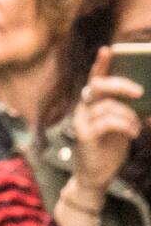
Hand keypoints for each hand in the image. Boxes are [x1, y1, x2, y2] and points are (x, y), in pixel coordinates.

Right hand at [69, 47, 143, 196]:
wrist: (96, 174)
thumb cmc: (110, 146)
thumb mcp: (123, 124)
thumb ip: (128, 110)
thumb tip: (146, 97)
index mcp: (93, 102)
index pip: (96, 78)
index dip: (101, 64)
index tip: (108, 50)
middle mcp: (84, 108)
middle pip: (98, 86)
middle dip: (120, 85)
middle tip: (139, 92)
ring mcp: (82, 121)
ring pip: (107, 106)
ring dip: (128, 115)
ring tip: (136, 127)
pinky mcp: (84, 135)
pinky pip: (106, 122)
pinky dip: (124, 125)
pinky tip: (133, 133)